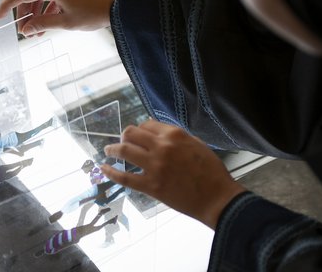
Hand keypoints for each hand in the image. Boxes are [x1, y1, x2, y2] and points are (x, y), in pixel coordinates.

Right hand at [0, 0, 121, 36]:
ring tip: (37, 30)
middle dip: (24, 12)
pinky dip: (47, 5)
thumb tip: (25, 29)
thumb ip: (43, 24)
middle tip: (24, 30)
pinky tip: (49, 20)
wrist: (121, 2)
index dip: (7, 6)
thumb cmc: (96, 12)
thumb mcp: (67, 22)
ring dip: (36, 10)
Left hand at [101, 120, 245, 228]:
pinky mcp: (151, 186)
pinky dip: (111, 172)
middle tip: (121, 142)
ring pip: (124, 151)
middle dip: (124, 136)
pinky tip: (104, 168)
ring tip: (108, 151)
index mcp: (174, 134)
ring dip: (112, 149)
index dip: (140, 129)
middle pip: (131, 133)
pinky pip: (124, 177)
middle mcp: (162, 147)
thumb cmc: (210, 171)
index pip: (147, 124)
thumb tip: (156, 129)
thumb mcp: (195, 143)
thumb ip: (175, 136)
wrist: (217, 197)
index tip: (137, 135)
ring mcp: (154, 166)